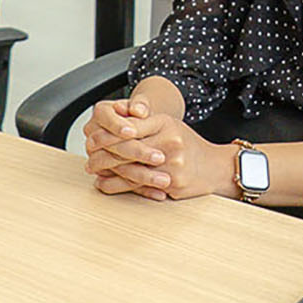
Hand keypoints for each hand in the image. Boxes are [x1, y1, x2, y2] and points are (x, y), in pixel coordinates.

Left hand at [83, 97, 230, 200]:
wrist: (214, 166)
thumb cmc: (187, 145)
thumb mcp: (167, 125)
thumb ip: (143, 121)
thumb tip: (114, 117)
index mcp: (165, 123)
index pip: (129, 126)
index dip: (107, 132)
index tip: (91, 136)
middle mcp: (169, 142)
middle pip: (127, 147)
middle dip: (103, 152)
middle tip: (88, 155)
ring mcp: (172, 164)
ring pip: (130, 168)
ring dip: (107, 170)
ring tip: (93, 169)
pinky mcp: (172, 184)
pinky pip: (138, 186)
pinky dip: (118, 185)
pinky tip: (104, 183)